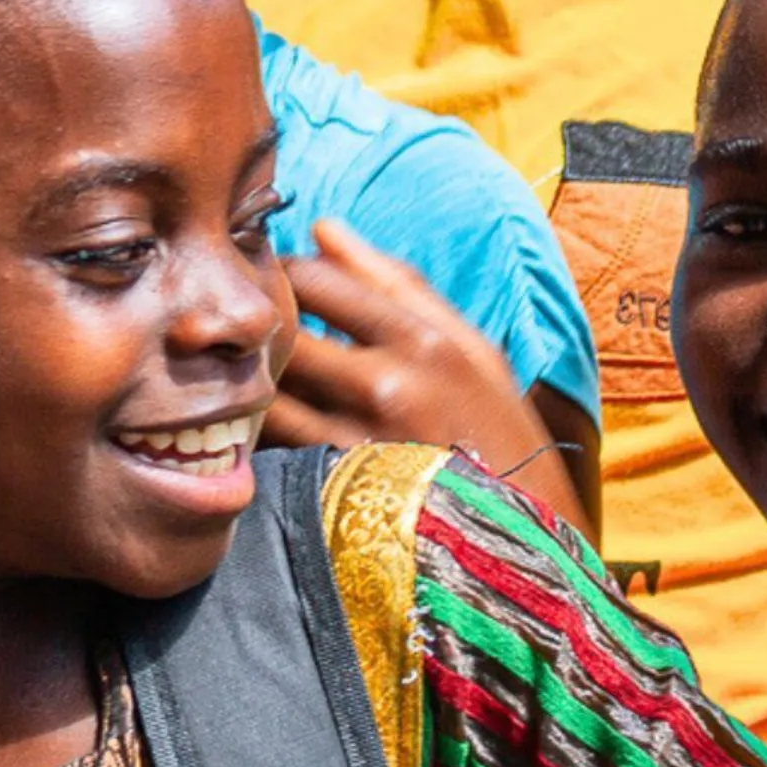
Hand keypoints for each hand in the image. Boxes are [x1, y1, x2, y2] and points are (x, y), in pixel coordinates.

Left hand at [269, 216, 550, 467]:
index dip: (283, 272)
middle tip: (249, 326)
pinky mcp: (333, 495)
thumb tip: (322, 227)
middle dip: (258, 324)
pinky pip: (272, 450)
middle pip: (281, 332)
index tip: (276, 278)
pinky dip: (259, 432)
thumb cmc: (496, 432)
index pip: (315, 279)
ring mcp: (357, 445)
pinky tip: (263, 425)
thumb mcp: (470, 348)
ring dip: (251, 381)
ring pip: (267, 394)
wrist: (517, 540)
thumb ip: (395, 284)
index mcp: (425, 342)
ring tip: (252, 376)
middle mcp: (388, 389)